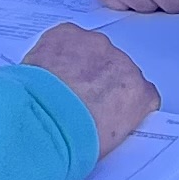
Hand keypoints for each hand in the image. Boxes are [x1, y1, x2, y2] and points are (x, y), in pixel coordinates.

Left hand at [24, 21, 160, 160]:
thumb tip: (101, 122)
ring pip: (90, 50)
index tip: (104, 110)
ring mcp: (95, 45)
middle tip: (75, 101)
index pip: (139, 92)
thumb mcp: (107, 145)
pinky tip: (45, 69)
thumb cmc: (71, 139)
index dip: (119, 101)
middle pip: (114, 69)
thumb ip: (114, 124)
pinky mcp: (68, 34)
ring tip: (55, 87)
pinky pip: (66, 37)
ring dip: (78, 64)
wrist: (39, 122)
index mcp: (137, 94)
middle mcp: (122, 64)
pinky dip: (56, 49)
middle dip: (97, 82)